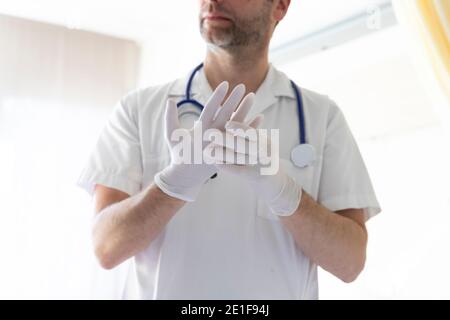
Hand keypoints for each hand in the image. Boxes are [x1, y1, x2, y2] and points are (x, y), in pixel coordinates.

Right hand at [154, 81, 254, 201]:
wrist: (187, 176)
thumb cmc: (179, 153)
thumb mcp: (171, 135)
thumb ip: (170, 117)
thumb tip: (170, 99)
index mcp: (199, 131)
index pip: (210, 109)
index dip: (218, 96)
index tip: (225, 84)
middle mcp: (212, 137)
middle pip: (226, 114)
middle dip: (234, 100)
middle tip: (242, 86)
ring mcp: (223, 145)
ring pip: (237, 125)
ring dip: (245, 110)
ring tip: (252, 96)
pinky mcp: (230, 151)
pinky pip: (244, 138)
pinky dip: (252, 128)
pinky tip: (260, 116)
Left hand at [204, 114, 301, 216]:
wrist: (275, 184)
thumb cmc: (264, 159)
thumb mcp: (262, 144)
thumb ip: (248, 134)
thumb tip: (228, 120)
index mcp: (266, 142)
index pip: (251, 132)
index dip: (239, 127)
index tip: (226, 123)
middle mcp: (264, 154)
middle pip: (242, 144)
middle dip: (224, 139)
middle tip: (209, 134)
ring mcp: (259, 166)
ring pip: (238, 158)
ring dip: (221, 153)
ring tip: (208, 150)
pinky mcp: (253, 177)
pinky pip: (237, 171)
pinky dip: (225, 166)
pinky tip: (215, 163)